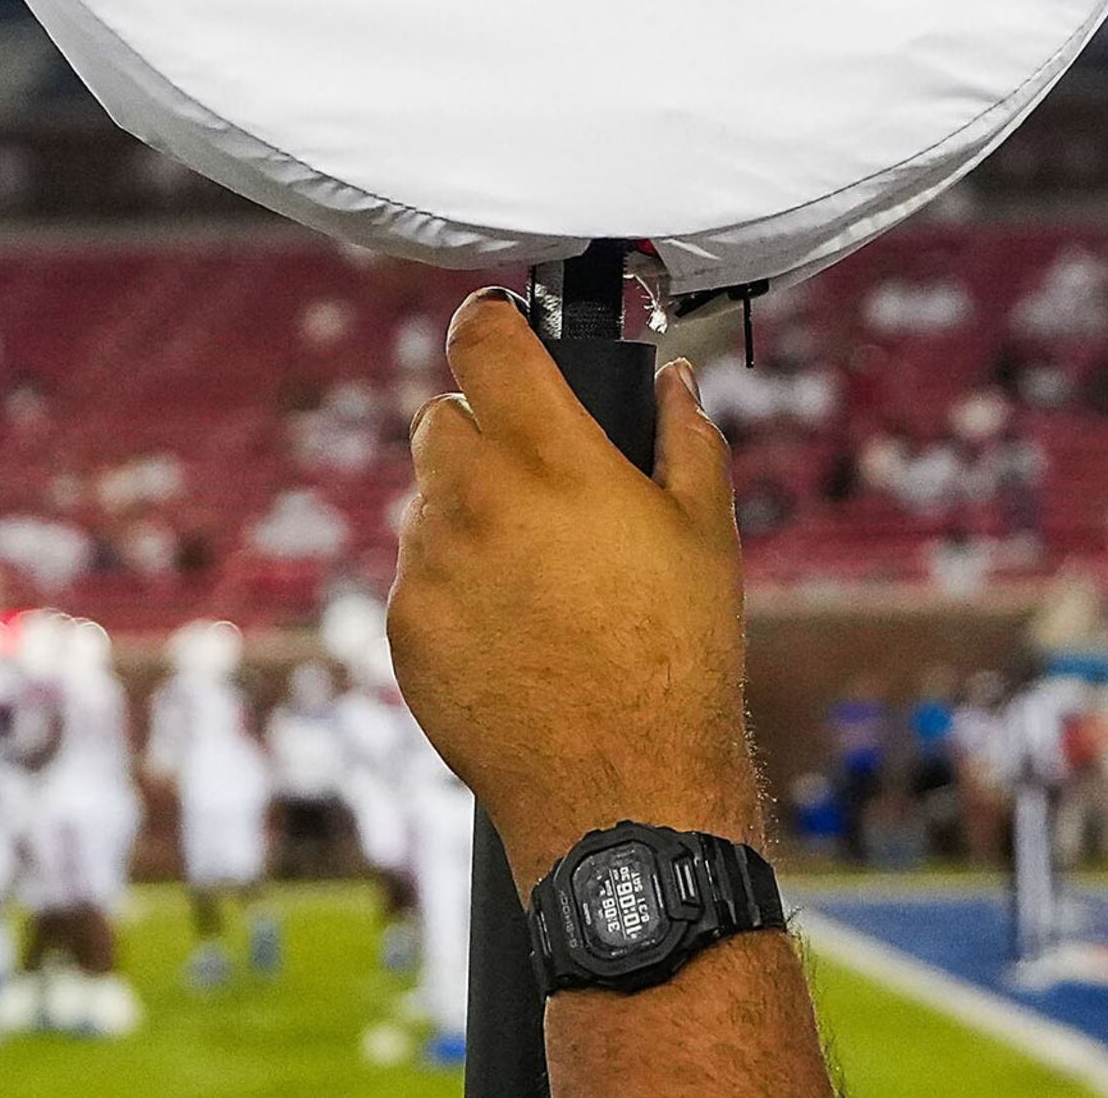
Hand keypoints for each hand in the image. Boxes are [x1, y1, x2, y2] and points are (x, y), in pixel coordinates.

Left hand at [388, 286, 761, 882]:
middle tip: (539, 481)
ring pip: (429, 502)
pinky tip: (512, 631)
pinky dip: (452, 586)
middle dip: (483, 432)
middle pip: (442, 416)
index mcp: (551, 456)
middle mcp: (474, 496)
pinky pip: (417, 575)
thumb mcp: (705, 534)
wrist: (621, 784)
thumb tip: (672, 381)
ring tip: (541, 580)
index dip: (489, 322)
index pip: (481, 339)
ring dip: (469, 515)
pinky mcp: (401, 623)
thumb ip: (684, 438)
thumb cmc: (678, 657)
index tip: (500, 327)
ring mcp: (427, 561)